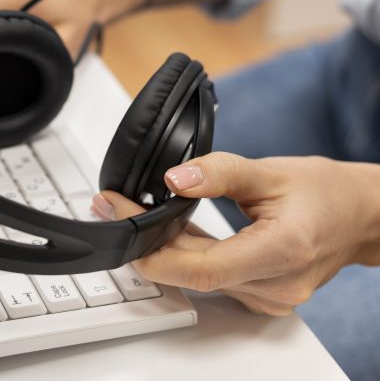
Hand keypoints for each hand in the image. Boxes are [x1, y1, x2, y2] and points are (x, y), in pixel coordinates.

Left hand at [90, 152, 379, 315]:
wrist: (359, 216)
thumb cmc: (325, 192)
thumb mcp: (270, 171)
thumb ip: (219, 173)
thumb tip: (174, 178)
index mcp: (280, 253)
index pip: (197, 268)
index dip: (149, 246)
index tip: (118, 212)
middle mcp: (273, 286)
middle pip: (189, 273)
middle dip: (144, 241)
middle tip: (113, 205)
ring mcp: (267, 296)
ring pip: (196, 277)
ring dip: (161, 246)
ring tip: (133, 212)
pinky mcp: (260, 294)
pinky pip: (211, 277)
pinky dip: (185, 253)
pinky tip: (167, 228)